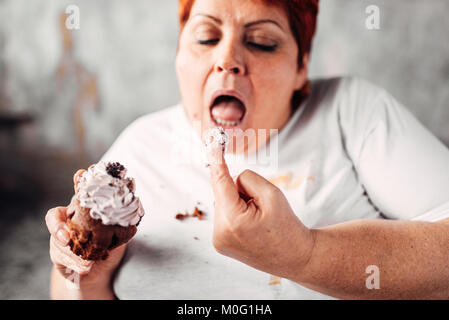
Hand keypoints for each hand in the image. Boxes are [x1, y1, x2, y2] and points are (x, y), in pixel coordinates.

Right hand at [45, 170, 125, 288]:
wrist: (100, 270)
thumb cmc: (108, 246)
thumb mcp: (117, 232)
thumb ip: (120, 221)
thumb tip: (133, 210)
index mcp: (82, 211)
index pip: (77, 193)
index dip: (77, 183)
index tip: (80, 174)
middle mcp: (67, 222)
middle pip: (55, 218)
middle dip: (58, 227)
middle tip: (67, 237)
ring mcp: (60, 239)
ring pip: (58, 242)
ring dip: (72, 253)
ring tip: (87, 260)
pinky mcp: (58, 256)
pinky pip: (62, 258)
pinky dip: (75, 264)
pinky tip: (86, 267)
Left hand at [207, 145, 314, 279]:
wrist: (295, 257)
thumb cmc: (287, 226)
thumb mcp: (272, 194)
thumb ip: (247, 179)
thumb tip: (229, 179)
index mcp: (233, 221)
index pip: (220, 182)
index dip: (217, 162)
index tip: (212, 145)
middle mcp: (220, 232)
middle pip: (223, 192)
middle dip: (241, 192)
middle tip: (262, 209)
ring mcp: (218, 240)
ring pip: (223, 203)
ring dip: (239, 204)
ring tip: (259, 221)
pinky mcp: (219, 243)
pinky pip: (224, 215)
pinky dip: (236, 214)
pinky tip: (251, 226)